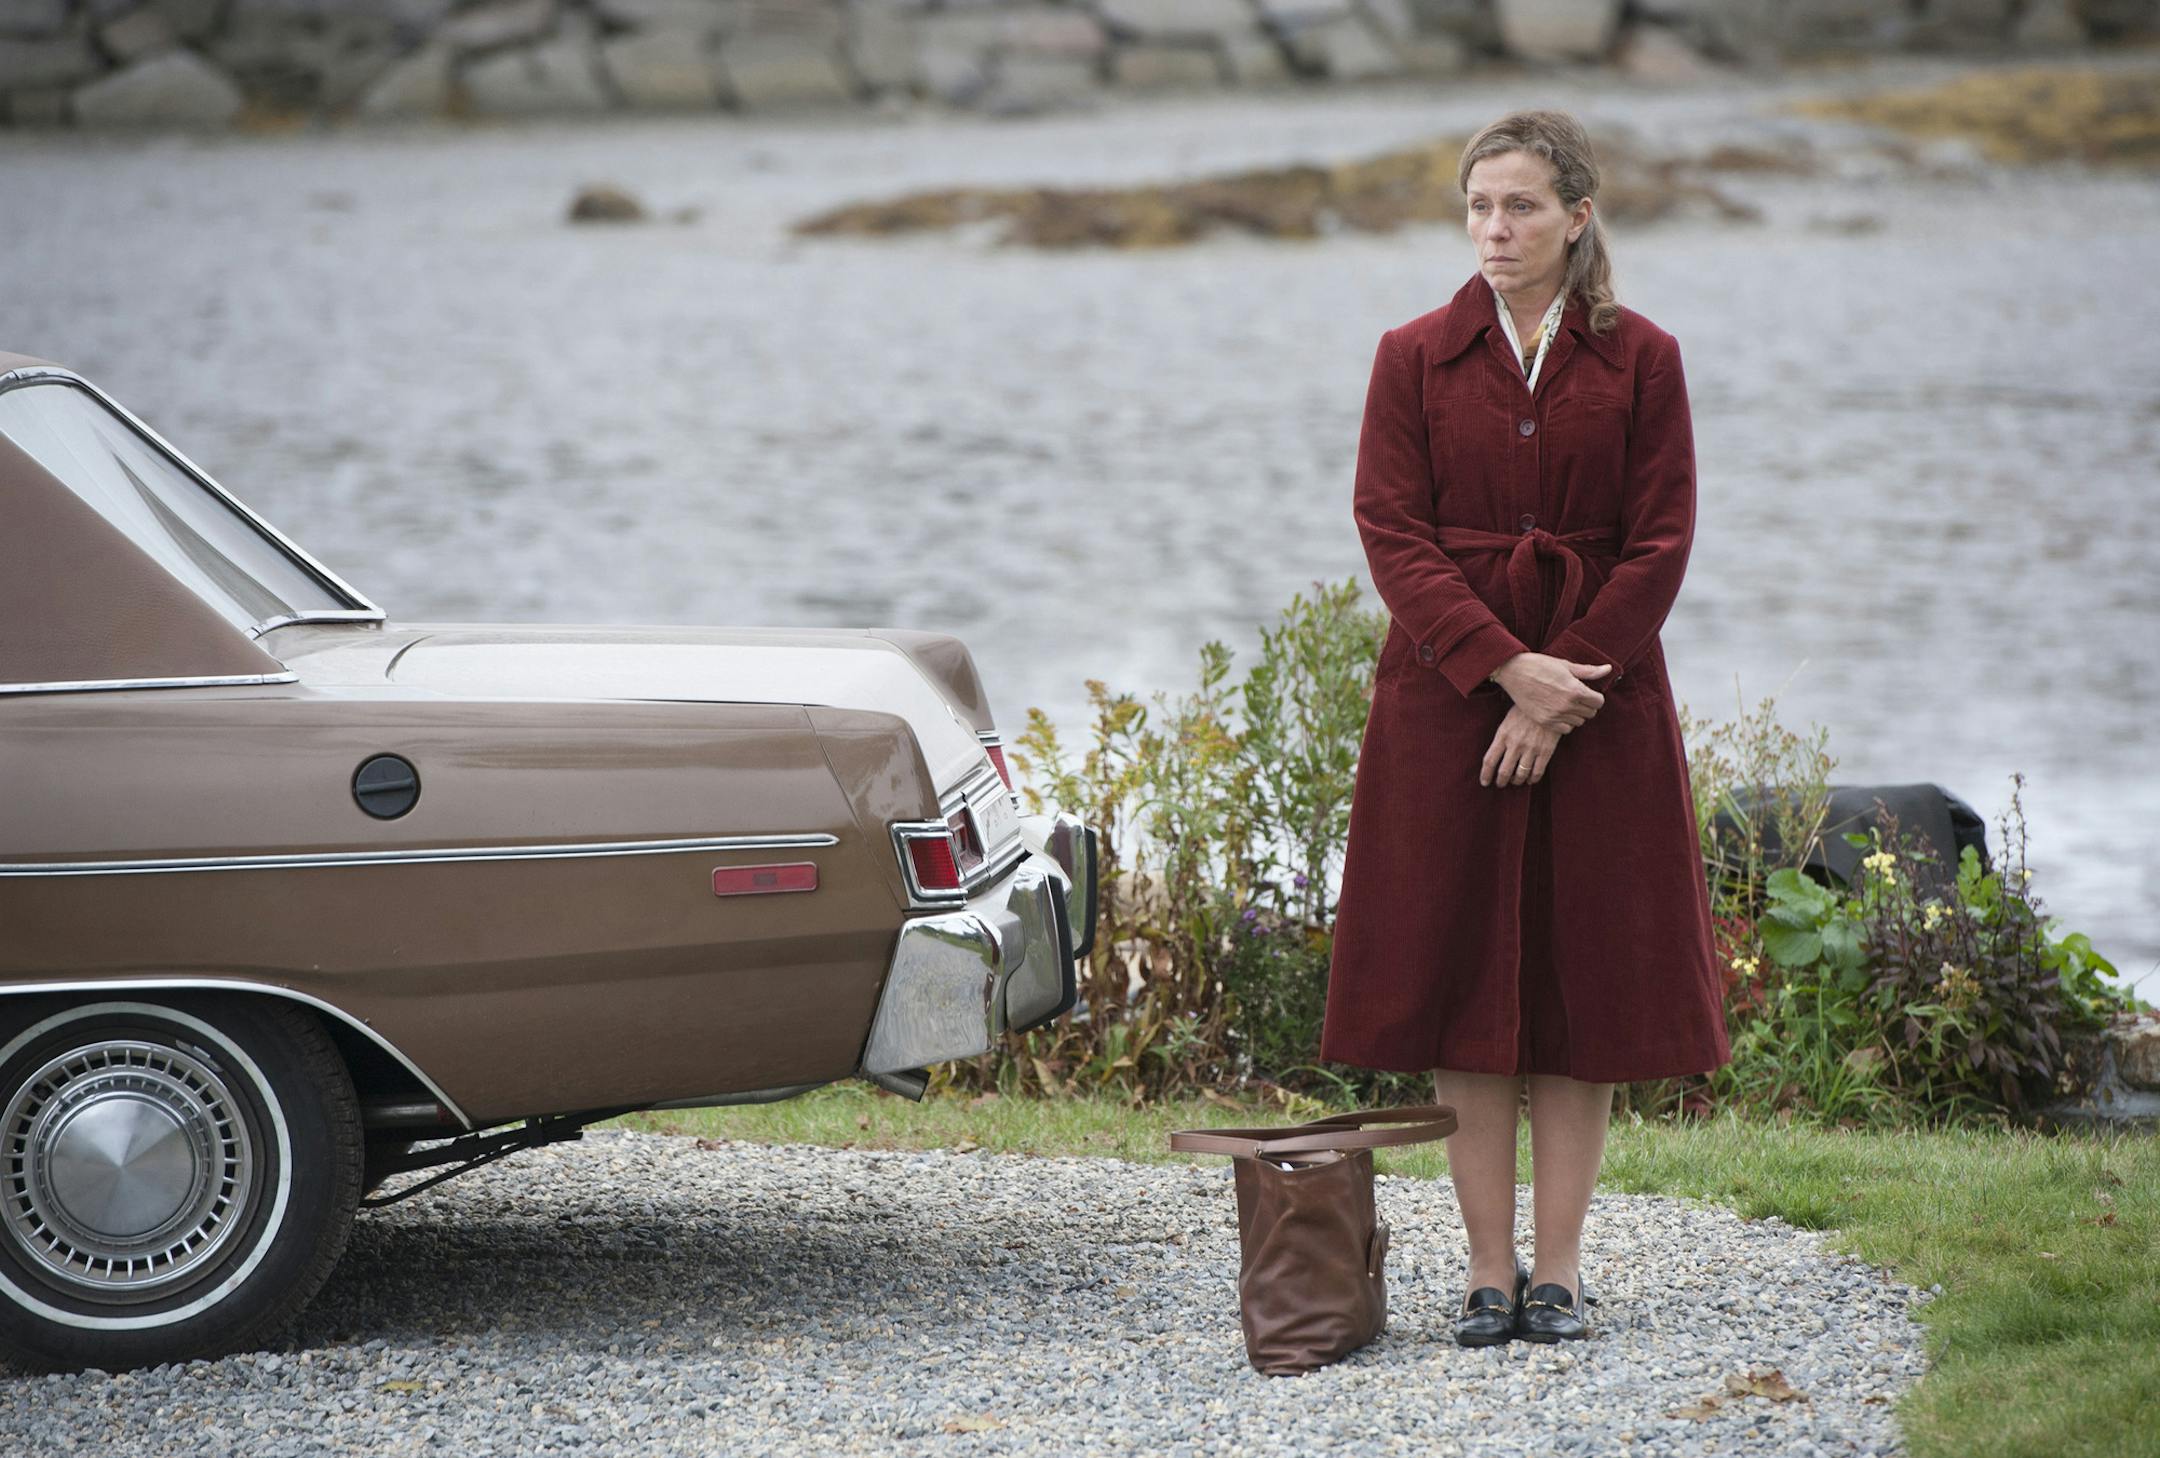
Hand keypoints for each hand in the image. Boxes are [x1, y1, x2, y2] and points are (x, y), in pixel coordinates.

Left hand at [1480, 702, 1566, 786]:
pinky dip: (1532, 779)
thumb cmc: (1525, 710)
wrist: (1549, 701)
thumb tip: (1495, 754)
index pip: (1489, 761)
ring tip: (1515, 781)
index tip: (1484, 782)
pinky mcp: (1546, 751)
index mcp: (1502, 735)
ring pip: (1520, 775)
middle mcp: (1515, 744)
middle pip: (1503, 772)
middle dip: (1501, 781)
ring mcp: (1531, 749)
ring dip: (1516, 781)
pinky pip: (1537, 772)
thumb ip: (1501, 737)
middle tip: (1500, 784)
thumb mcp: (1508, 720)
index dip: (1485, 775)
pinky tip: (1530, 779)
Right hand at [1490, 652, 1611, 732]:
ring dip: (1576, 714)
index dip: (1595, 696)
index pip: (1599, 702)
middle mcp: (1567, 705)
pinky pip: (1565, 730)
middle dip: (1587, 705)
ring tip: (1566, 704)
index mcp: (1575, 690)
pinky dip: (1565, 723)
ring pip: (1579, 722)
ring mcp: (1555, 715)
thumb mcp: (1566, 665)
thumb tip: (1608, 669)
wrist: (1513, 672)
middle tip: (1576, 697)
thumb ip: (1589, 671)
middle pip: (1591, 713)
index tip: (1588, 692)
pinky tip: (1559, 712)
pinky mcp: (1544, 721)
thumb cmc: (1540, 665)